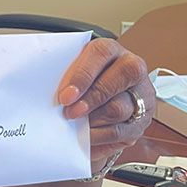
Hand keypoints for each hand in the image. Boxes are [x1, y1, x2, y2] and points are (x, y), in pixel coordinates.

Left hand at [58, 38, 155, 168]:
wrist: (95, 103)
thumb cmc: (80, 85)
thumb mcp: (71, 73)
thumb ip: (63, 76)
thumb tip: (44, 89)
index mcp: (111, 51)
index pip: (101, 54)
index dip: (83, 75)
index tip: (65, 95)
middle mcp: (131, 69)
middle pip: (117, 80)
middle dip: (90, 99)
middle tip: (69, 112)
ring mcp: (141, 95)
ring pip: (119, 108)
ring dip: (93, 119)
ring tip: (75, 124)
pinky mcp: (142, 120)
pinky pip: (121, 131)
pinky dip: (99, 135)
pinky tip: (86, 135)